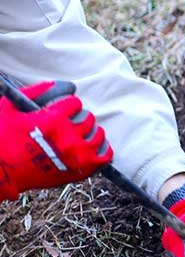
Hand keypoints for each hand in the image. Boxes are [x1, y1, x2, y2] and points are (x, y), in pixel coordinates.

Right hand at [0, 81, 112, 201]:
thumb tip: (60, 84)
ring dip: (90, 132)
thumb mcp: (11, 107)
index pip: (75, 102)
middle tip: (69, 122)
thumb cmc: (1, 138)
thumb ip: (37, 91)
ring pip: (98, 135)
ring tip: (81, 134)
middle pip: (88, 118)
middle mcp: (67, 137)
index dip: (67, 104)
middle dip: (78, 117)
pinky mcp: (77, 171)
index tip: (61, 108)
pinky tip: (94, 147)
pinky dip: (103, 150)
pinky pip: (103, 158)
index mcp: (53, 120)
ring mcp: (74, 156)